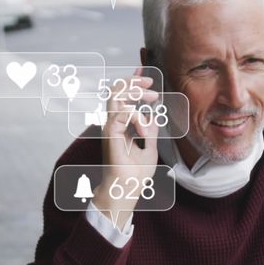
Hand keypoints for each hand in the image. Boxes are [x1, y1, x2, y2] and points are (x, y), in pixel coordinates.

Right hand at [93, 68, 159, 229]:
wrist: (128, 189)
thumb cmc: (135, 173)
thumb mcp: (150, 147)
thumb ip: (150, 129)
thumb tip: (153, 115)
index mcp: (120, 125)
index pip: (123, 96)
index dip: (133, 82)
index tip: (145, 75)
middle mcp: (113, 123)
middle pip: (117, 90)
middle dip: (135, 82)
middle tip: (152, 87)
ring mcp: (110, 127)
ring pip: (116, 95)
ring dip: (136, 93)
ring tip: (153, 98)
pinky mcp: (111, 133)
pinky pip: (123, 113)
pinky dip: (138, 117)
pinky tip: (145, 131)